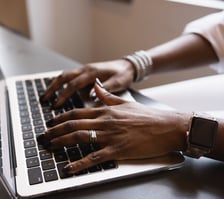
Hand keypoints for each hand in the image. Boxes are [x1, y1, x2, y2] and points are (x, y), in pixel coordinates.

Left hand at [38, 81, 188, 174]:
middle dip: (54, 131)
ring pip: (79, 137)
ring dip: (61, 142)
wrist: (166, 126)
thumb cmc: (147, 116)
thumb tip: (96, 88)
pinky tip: (69, 168)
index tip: (50, 123)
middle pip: (73, 124)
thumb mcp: (126, 103)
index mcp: (106, 110)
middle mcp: (105, 121)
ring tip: (49, 147)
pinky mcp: (118, 150)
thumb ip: (108, 97)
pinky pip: (94, 157)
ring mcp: (110, 135)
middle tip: (42, 137)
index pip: (77, 112)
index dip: (61, 118)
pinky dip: (80, 163)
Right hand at [41, 59, 134, 107]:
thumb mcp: (117, 83)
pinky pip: (70, 76)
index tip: (56, 105)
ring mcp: (85, 70)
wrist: (127, 66)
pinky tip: (58, 88)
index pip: (74, 84)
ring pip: (65, 75)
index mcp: (92, 73)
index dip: (64, 95)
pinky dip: (61, 82)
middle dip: (52, 88)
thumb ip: (104, 89)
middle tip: (44, 100)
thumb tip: (90, 97)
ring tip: (46, 95)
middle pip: (64, 77)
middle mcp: (86, 70)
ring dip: (54, 84)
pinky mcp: (86, 72)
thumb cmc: (123, 75)